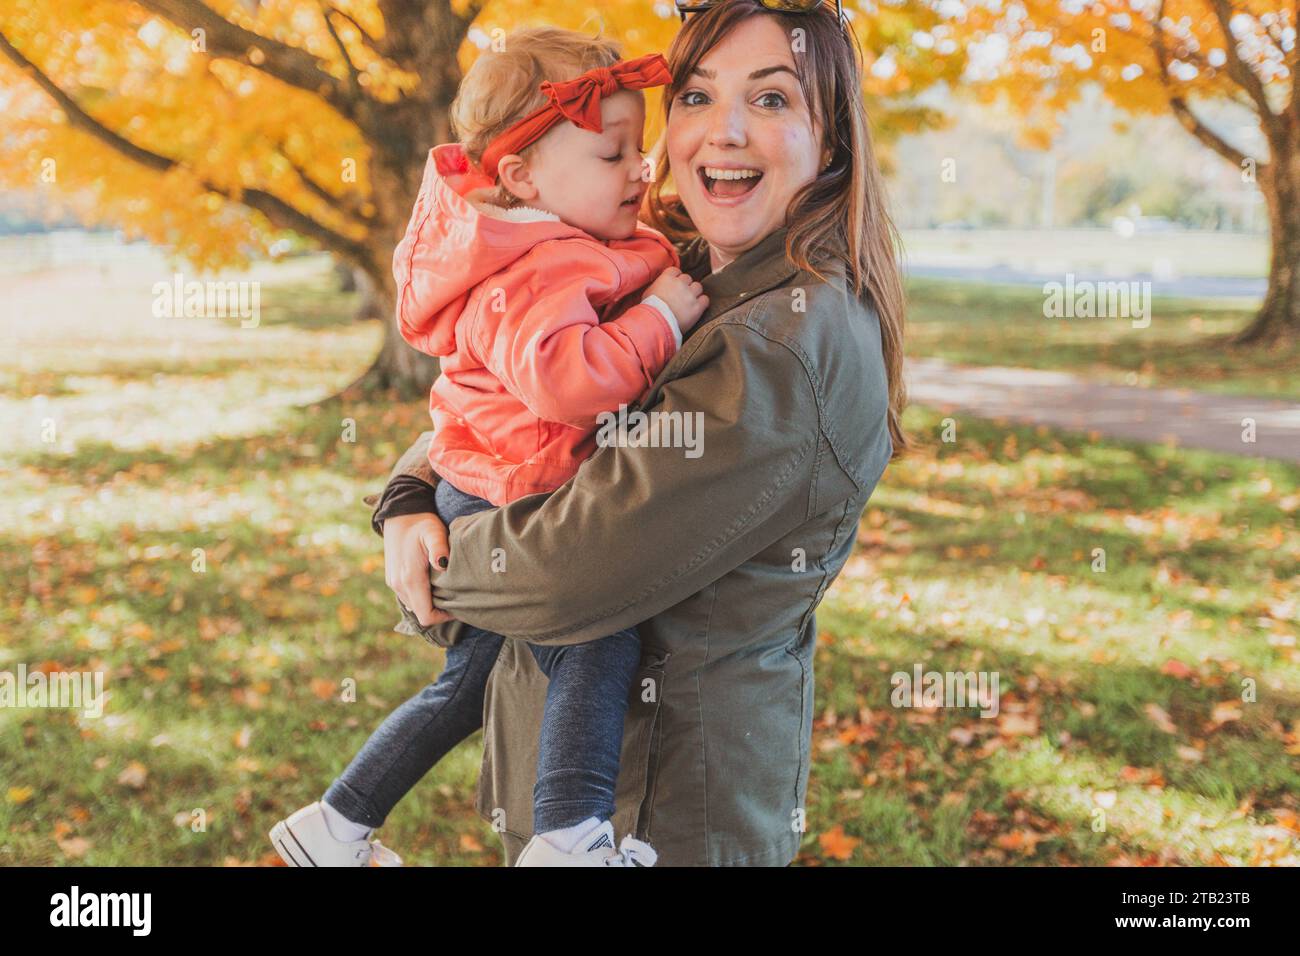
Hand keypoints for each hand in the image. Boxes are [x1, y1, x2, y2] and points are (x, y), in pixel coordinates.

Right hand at [383, 512, 452, 626]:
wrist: (399, 514)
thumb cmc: (421, 523)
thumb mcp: (434, 532)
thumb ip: (439, 549)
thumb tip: (442, 565)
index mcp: (410, 578)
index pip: (426, 616)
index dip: (444, 616)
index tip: (458, 605)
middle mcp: (398, 585)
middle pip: (421, 613)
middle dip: (439, 610)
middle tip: (457, 597)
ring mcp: (394, 583)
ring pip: (415, 607)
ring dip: (430, 603)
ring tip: (447, 589)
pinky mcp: (393, 579)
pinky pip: (409, 597)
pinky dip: (422, 596)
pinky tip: (434, 583)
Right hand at [645, 267, 708, 334]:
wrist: (656, 323)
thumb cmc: (649, 310)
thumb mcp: (648, 293)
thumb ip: (657, 286)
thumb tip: (660, 286)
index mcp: (667, 278)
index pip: (676, 271)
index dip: (676, 278)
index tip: (674, 285)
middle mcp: (680, 283)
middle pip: (687, 278)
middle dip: (685, 286)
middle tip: (681, 296)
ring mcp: (690, 295)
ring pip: (698, 287)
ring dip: (695, 293)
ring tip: (689, 302)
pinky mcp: (697, 307)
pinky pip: (705, 300)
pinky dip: (702, 303)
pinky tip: (696, 308)